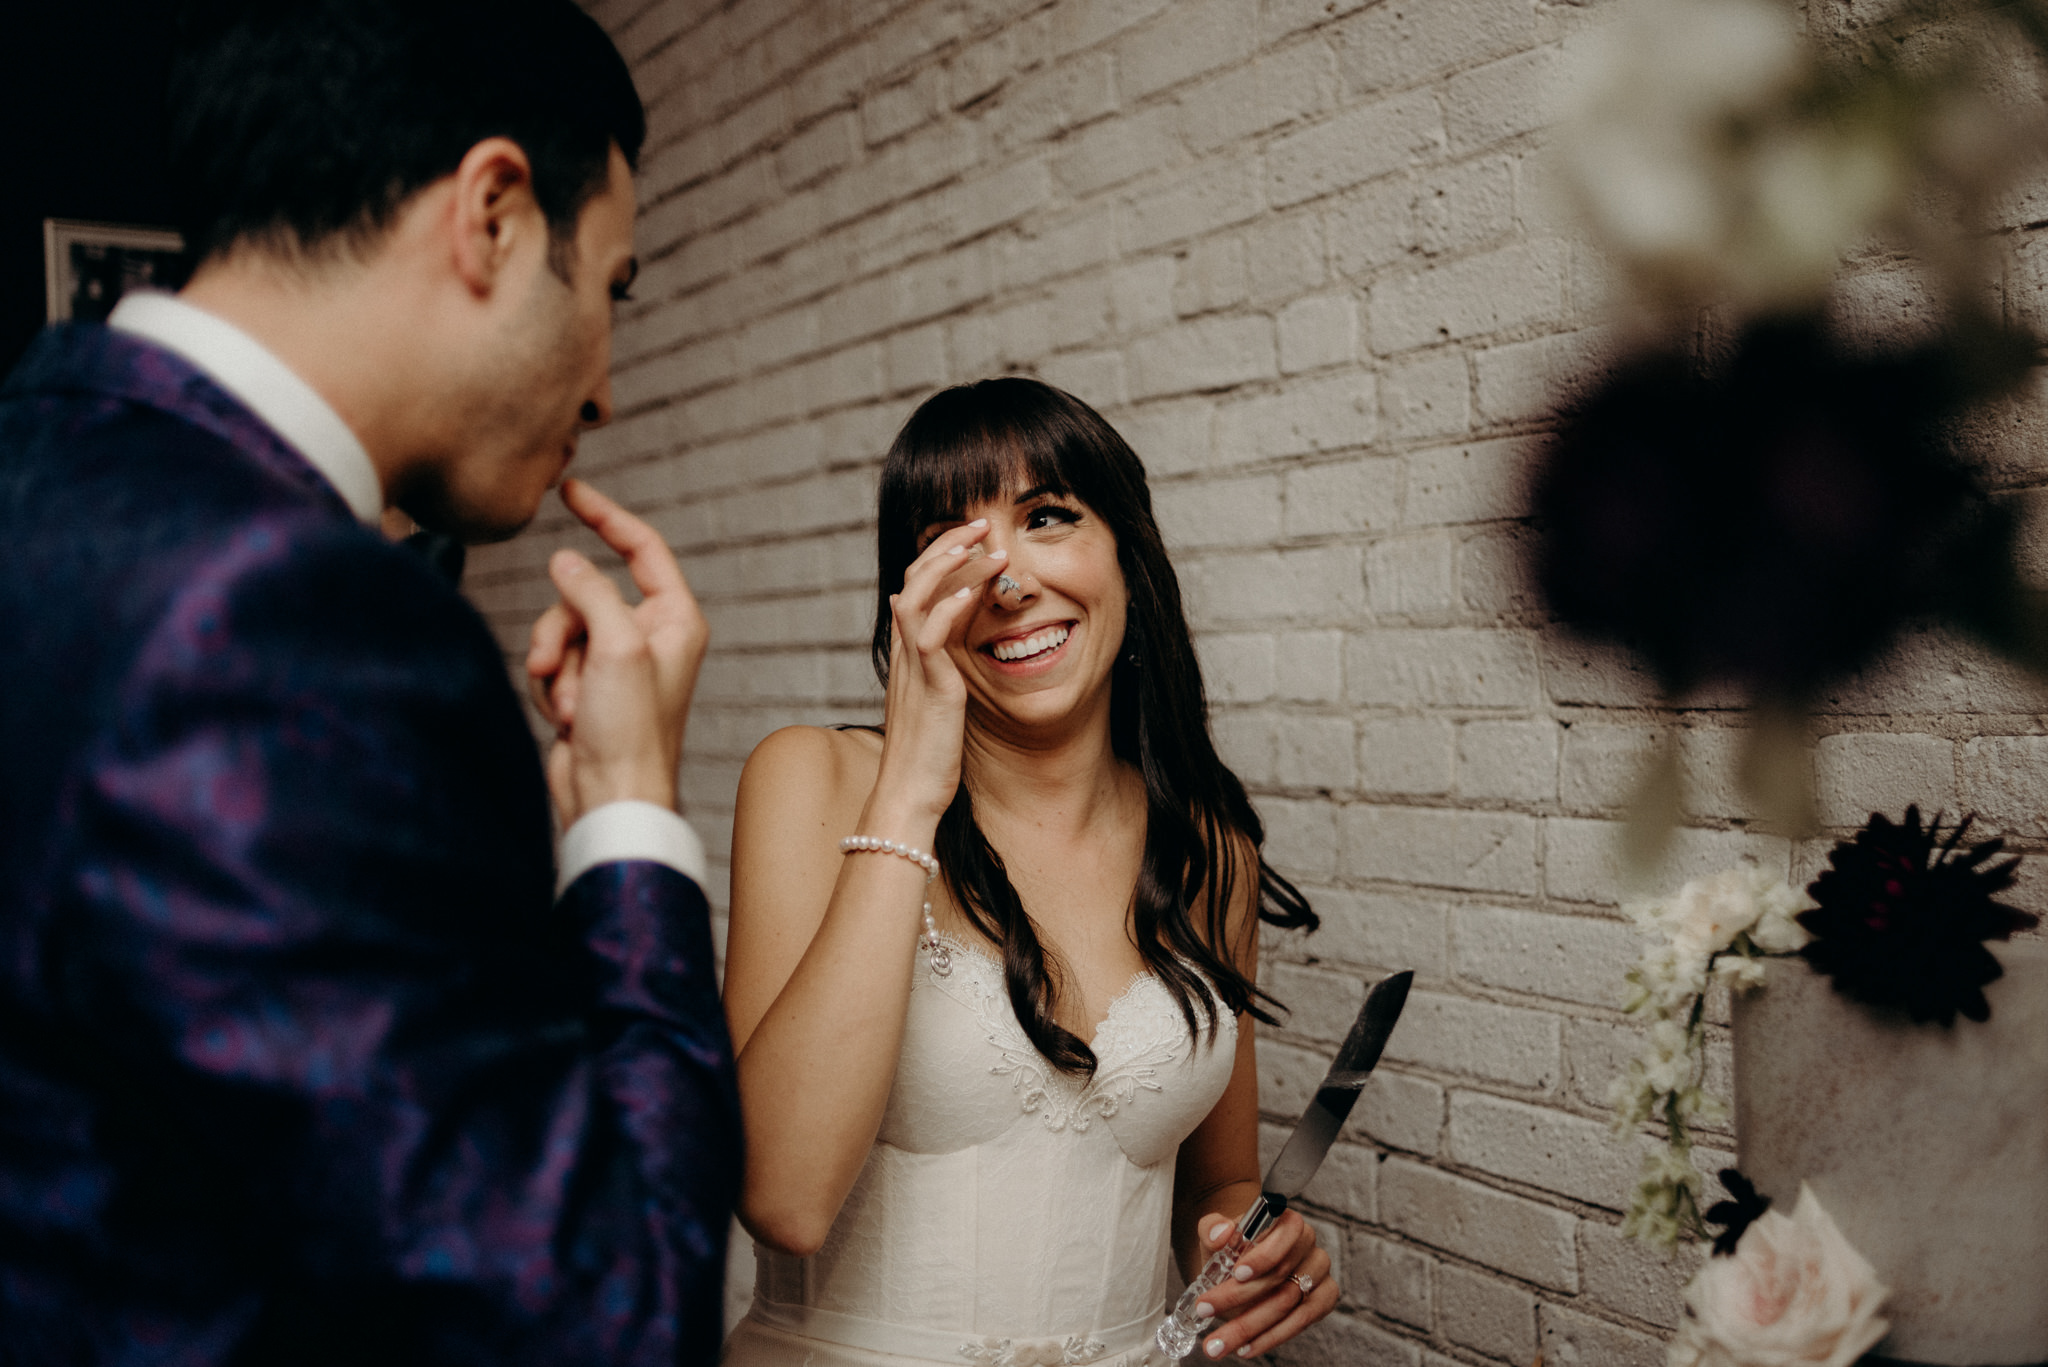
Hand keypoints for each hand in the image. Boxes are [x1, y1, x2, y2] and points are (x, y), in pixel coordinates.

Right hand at [526, 479, 707, 825]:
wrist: (611, 799)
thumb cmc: (630, 733)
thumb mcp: (615, 648)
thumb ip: (590, 592)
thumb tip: (565, 561)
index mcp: (676, 620)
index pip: (643, 548)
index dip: (607, 516)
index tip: (571, 491)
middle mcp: (650, 637)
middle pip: (585, 594)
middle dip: (561, 631)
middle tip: (559, 669)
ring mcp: (617, 664)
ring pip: (560, 629)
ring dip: (554, 666)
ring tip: (568, 706)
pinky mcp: (588, 688)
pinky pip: (552, 663)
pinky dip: (549, 688)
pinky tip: (564, 719)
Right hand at [866, 519, 1005, 824]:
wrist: (909, 796)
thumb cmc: (927, 756)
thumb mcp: (935, 703)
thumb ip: (938, 670)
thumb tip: (946, 648)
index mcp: (909, 654)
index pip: (917, 585)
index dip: (940, 555)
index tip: (972, 536)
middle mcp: (906, 653)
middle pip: (914, 578)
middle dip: (947, 544)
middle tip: (981, 521)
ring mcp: (914, 668)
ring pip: (918, 597)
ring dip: (952, 564)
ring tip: (986, 543)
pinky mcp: (929, 688)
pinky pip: (930, 637)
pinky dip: (950, 608)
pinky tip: (974, 590)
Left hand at [1188, 1208, 1336, 1359]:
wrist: (1240, 1271)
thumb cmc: (1232, 1250)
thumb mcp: (1215, 1237)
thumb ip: (1212, 1229)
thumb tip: (1221, 1233)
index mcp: (1286, 1220)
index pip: (1284, 1233)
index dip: (1263, 1256)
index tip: (1236, 1274)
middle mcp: (1307, 1243)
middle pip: (1280, 1274)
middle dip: (1239, 1296)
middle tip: (1206, 1310)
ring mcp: (1319, 1272)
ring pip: (1287, 1302)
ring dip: (1249, 1326)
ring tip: (1218, 1341)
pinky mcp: (1325, 1298)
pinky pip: (1302, 1321)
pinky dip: (1271, 1337)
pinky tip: (1246, 1346)